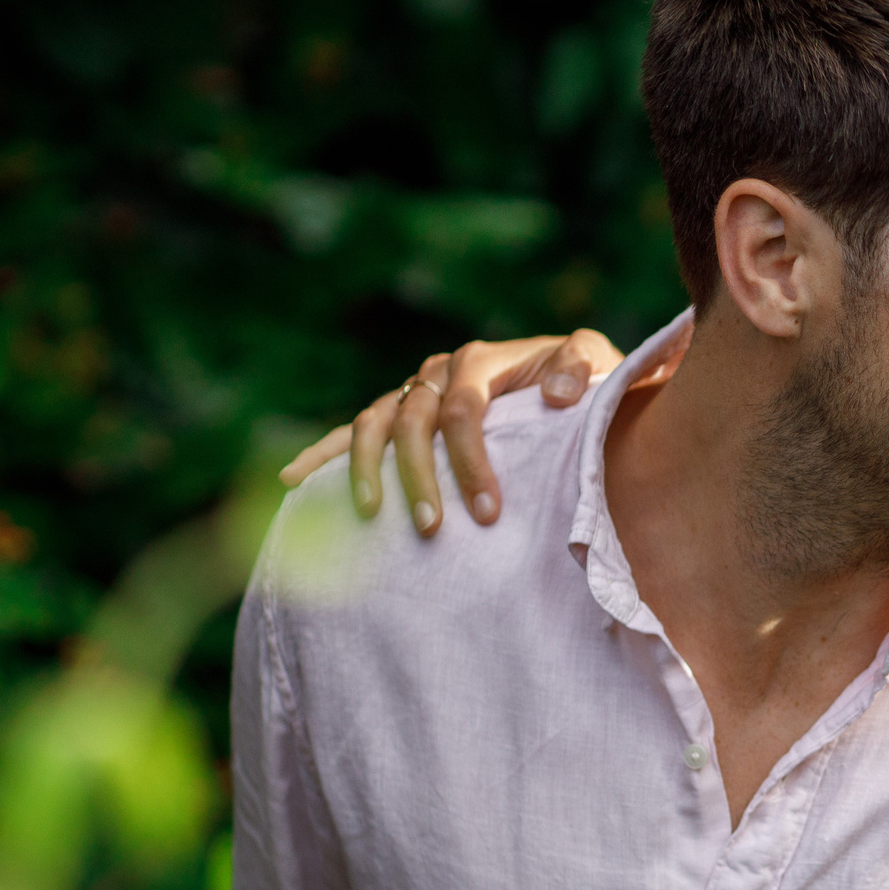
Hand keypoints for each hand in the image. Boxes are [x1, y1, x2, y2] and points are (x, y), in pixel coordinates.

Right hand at [279, 329, 643, 534]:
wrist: (569, 377)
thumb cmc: (584, 380)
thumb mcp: (597, 363)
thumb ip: (582, 367)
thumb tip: (558, 392)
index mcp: (479, 361)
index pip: (463, 411)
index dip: (471, 461)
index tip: (487, 512)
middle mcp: (437, 371)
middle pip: (413, 422)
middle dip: (421, 478)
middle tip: (435, 528)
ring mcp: (412, 391)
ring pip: (375, 425)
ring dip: (370, 471)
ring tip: (374, 516)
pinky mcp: (398, 411)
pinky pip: (353, 431)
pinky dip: (321, 452)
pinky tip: (291, 479)